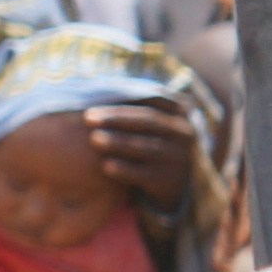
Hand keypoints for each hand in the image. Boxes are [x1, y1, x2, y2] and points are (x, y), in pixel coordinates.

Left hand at [81, 101, 204, 223]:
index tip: (96, 98)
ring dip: (118, 142)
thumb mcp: (154, 124)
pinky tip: (106, 166)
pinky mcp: (169, 180)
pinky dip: (124, 169)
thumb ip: (135, 107)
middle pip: (147, 121)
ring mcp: (179, 157)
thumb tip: (93, 87)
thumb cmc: (153, 143)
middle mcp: (184, 133)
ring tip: (94, 139)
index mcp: (180, 113)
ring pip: (145, 147)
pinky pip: (144, 174)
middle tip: (88, 118)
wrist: (175, 183)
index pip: (152, 100)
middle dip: (116, 119)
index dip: (124, 98)